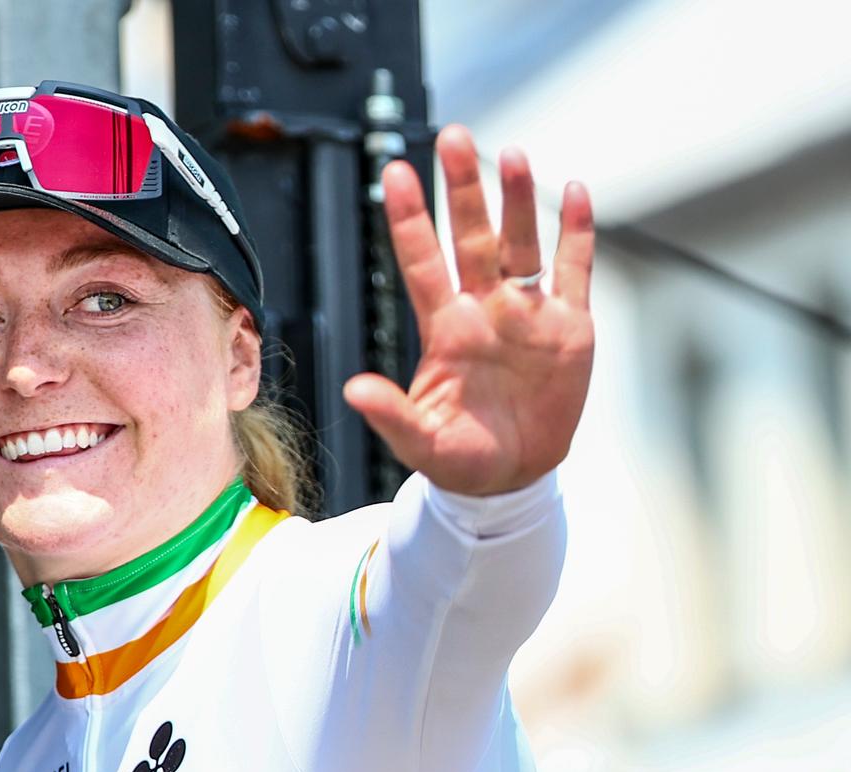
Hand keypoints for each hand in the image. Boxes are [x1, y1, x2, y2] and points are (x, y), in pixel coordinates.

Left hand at [343, 124, 595, 496]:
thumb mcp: (422, 442)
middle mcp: (484, 310)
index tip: (396, 172)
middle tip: (453, 137)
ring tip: (512, 155)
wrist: (513, 478)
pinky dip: (575, 233)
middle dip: (464, 189)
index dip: (411, 219)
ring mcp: (527, 314)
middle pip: (472, 237)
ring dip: (518, 201)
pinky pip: (574, 270)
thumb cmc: (461, 459)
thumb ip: (391, 414)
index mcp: (445, 330)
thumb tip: (353, 389)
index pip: (422, 261)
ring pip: (521, 243)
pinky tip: (573, 192)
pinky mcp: (569, 327)